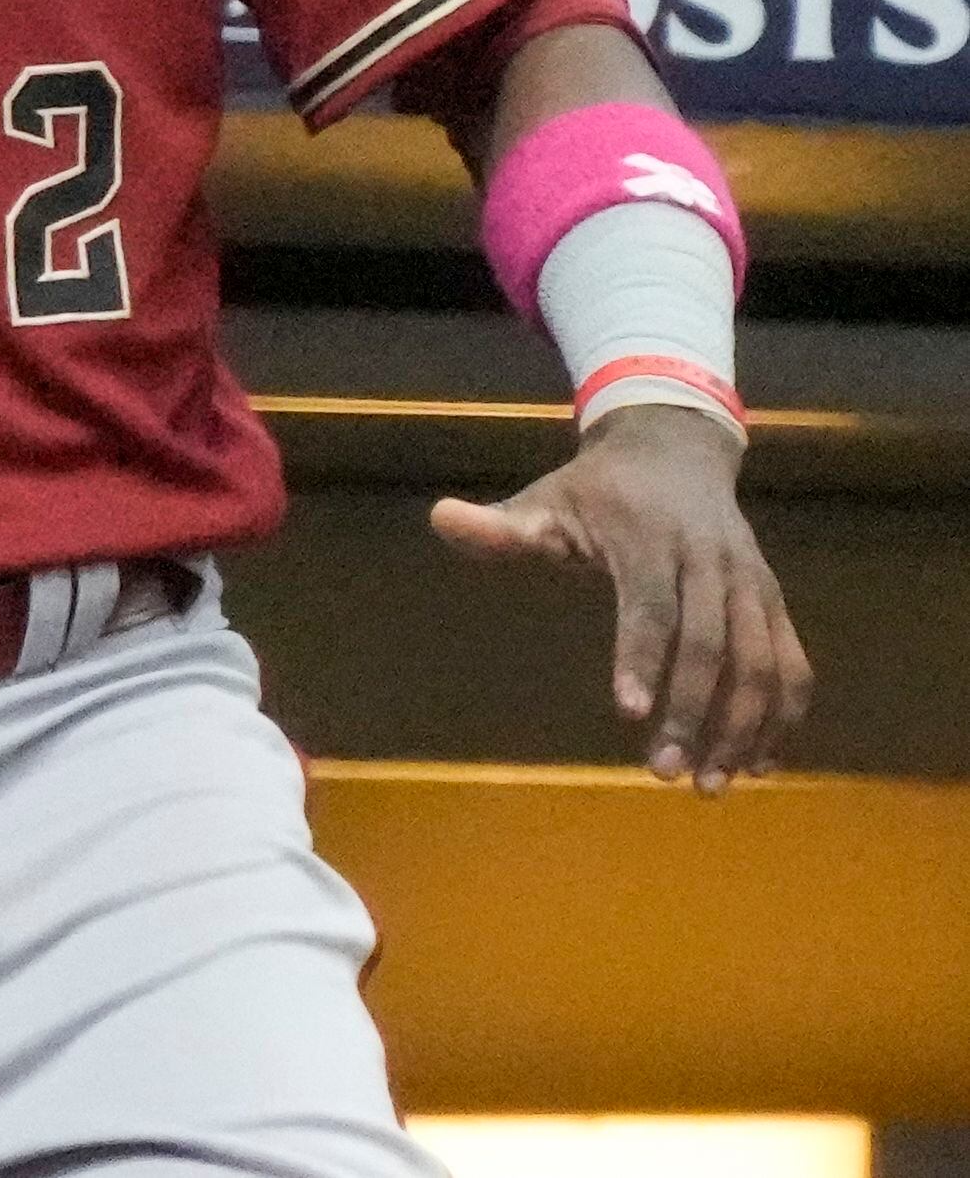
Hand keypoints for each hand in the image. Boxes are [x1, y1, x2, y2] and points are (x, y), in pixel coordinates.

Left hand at [429, 402, 812, 791]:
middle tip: (663, 772)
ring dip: (743, 726)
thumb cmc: (598, 490)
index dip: (642, 656)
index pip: (652, 603)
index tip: (626, 712)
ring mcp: (751, 581)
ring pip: (763, 660)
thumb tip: (441, 519)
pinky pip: (792, 661)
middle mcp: (711, 560)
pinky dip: (783, 713)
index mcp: (650, 538)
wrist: (675, 450)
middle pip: (713, 643)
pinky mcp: (773, 600)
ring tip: (710, 783)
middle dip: (692, 711)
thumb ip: (500, 526)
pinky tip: (758, 763)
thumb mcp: (546, 499)